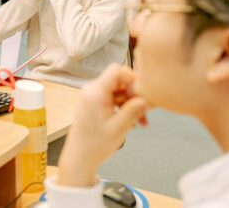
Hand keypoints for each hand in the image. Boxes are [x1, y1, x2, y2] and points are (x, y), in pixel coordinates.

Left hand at [58, 64, 149, 186]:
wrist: (79, 158)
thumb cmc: (95, 145)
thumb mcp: (119, 127)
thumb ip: (134, 110)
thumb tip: (149, 98)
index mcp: (95, 92)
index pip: (117, 70)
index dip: (132, 78)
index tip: (143, 93)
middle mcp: (92, 90)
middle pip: (119, 80)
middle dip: (134, 95)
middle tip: (145, 111)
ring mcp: (92, 96)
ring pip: (118, 91)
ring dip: (131, 104)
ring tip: (140, 122)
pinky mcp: (94, 103)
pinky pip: (113, 98)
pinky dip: (123, 108)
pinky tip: (131, 122)